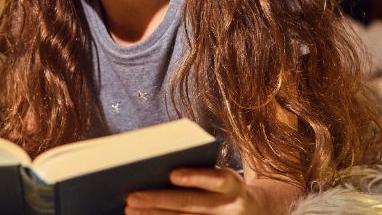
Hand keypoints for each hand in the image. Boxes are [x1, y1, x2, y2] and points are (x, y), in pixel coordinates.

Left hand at [125, 168, 254, 214]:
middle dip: (158, 201)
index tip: (173, 175)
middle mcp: (229, 206)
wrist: (251, 211)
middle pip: (190, 204)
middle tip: (131, 197)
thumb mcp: (219, 175)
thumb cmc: (222, 187)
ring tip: (130, 209)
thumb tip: (154, 170)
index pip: (216, 179)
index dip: (195, 177)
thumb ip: (196, 172)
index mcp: (232, 183)